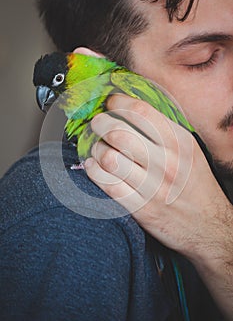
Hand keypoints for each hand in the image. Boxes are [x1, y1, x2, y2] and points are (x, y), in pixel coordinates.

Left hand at [85, 94, 232, 317]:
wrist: (207, 226)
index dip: (118, 103)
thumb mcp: (189, 150)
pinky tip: (93, 166)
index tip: (110, 103)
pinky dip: (94, 172)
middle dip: (100, 124)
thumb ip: (164, 130)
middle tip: (97, 123)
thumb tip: (132, 111)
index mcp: (179, 142)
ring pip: (109, 158)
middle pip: (119, 133)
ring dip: (95, 149)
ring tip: (96, 148)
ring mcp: (152, 187)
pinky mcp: (141, 208)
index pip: (141, 112)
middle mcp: (166, 162)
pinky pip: (108, 185)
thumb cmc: (195, 184)